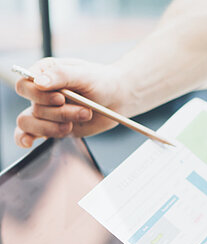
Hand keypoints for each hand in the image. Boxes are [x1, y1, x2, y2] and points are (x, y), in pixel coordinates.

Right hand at [14, 58, 129, 146]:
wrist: (116, 100)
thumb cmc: (101, 82)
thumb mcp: (84, 74)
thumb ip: (61, 75)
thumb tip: (38, 82)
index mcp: (44, 73)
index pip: (25, 86)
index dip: (39, 95)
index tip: (61, 98)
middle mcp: (41, 93)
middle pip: (34, 108)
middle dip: (60, 113)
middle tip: (85, 111)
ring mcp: (46, 111)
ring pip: (32, 123)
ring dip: (56, 126)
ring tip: (78, 121)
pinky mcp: (53, 126)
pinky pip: (31, 134)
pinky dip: (25, 138)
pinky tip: (27, 142)